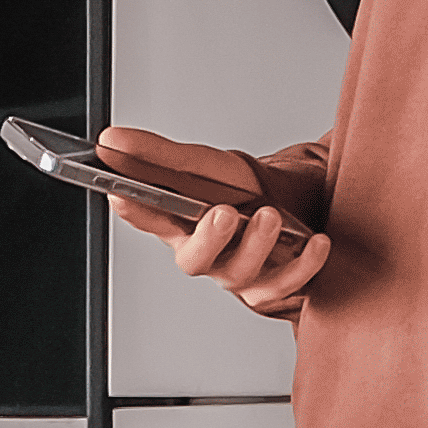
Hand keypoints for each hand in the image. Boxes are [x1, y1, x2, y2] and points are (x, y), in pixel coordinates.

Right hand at [104, 126, 327, 317]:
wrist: (297, 203)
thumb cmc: (241, 189)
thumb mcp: (203, 165)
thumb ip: (158, 155)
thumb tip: (110, 139)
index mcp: (181, 225)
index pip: (149, 218)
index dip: (134, 209)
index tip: (122, 192)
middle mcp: (208, 255)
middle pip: (195, 260)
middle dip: (208, 239)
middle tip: (221, 213)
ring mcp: (241, 275)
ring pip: (242, 274)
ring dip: (257, 245)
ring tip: (270, 215)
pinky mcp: (276, 287)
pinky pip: (288, 285)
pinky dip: (304, 264)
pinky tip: (316, 242)